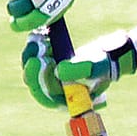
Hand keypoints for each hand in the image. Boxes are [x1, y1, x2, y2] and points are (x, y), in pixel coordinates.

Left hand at [20, 30, 136, 109]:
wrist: (106, 56)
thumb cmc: (102, 65)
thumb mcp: (93, 67)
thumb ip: (77, 70)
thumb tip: (58, 71)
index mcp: (66, 100)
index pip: (45, 95)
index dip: (38, 79)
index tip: (38, 60)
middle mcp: (55, 92)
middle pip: (33, 82)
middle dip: (33, 63)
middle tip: (40, 46)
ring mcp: (49, 80)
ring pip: (31, 69)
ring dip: (33, 53)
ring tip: (42, 39)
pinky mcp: (47, 67)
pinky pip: (33, 58)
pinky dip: (35, 47)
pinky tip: (39, 35)